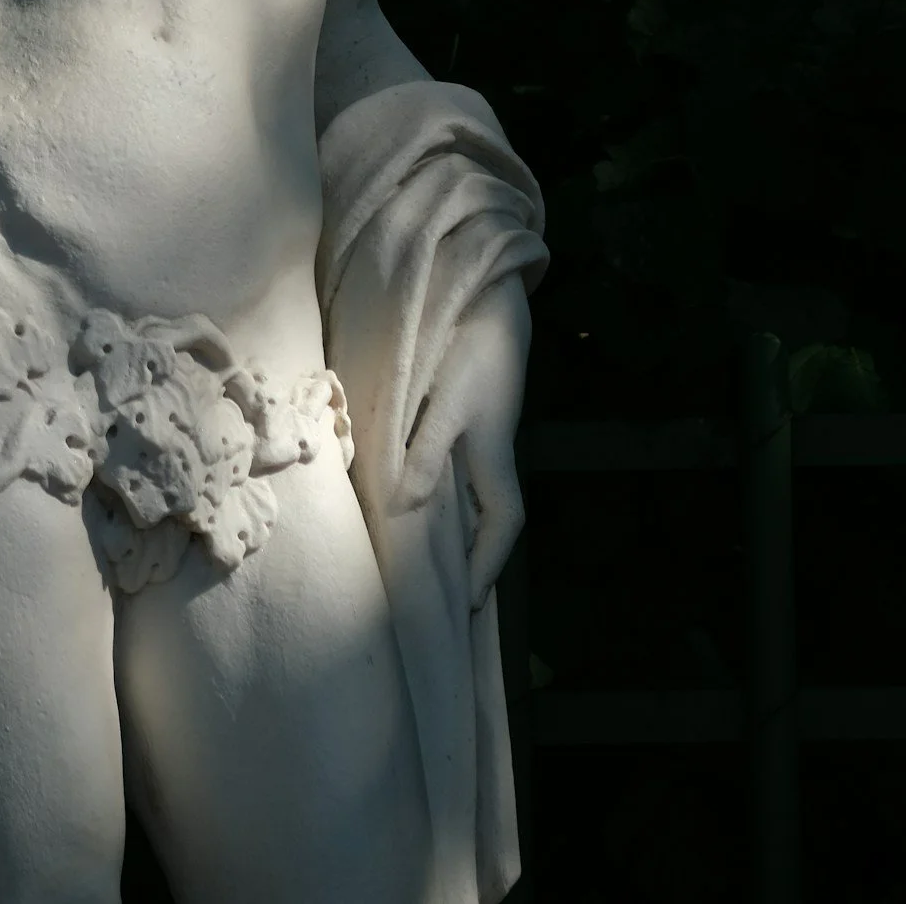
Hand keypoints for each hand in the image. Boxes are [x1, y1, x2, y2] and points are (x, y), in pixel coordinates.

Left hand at [396, 271, 530, 610]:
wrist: (489, 301)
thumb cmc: (471, 354)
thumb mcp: (448, 405)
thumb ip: (426, 452)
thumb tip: (404, 506)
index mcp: (496, 460)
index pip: (502, 527)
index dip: (487, 566)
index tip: (466, 603)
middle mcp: (494, 455)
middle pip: (490, 519)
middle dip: (474, 557)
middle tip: (446, 593)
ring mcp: (484, 436)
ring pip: (474, 496)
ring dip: (459, 527)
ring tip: (428, 558)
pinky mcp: (470, 417)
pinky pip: (461, 471)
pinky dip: (445, 493)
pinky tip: (418, 496)